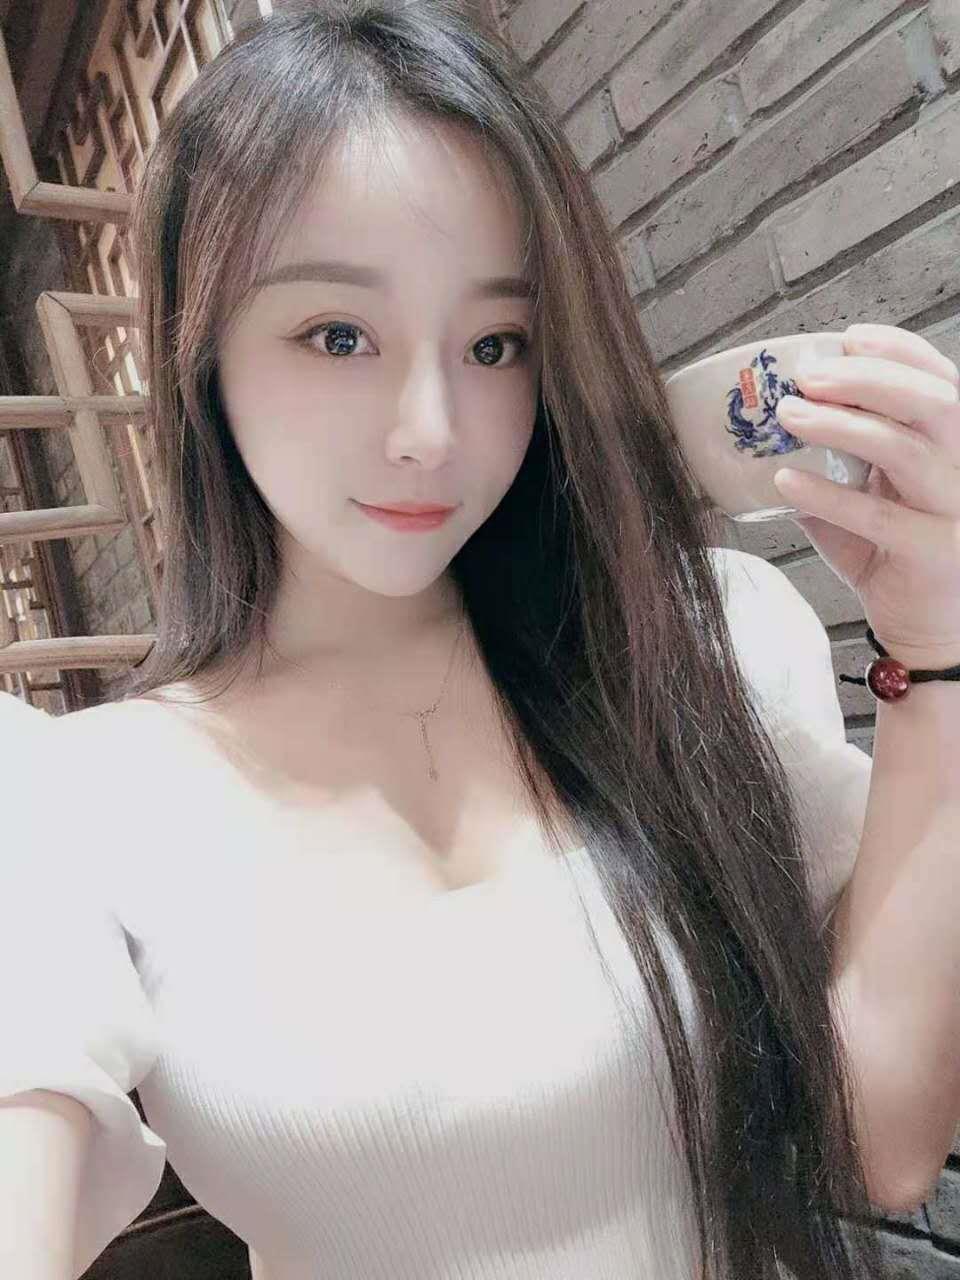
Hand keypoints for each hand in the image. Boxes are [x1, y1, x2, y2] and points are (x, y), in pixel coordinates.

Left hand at [771, 323, 959, 669]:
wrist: (931, 633)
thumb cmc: (898, 557)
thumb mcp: (880, 496)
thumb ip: (850, 459)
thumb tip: (787, 416)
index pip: (943, 380)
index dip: (897, 351)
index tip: (845, 337)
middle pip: (930, 403)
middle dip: (866, 379)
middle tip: (807, 376)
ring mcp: (957, 511)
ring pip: (903, 449)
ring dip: (839, 426)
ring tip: (787, 416)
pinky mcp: (933, 553)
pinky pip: (876, 516)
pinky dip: (826, 494)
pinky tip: (785, 480)